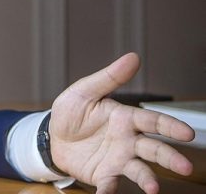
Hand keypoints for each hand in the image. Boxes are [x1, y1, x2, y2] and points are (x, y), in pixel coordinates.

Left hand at [48, 53, 194, 193]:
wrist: (51, 136)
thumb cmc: (71, 113)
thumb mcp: (84, 91)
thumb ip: (109, 78)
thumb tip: (132, 57)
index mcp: (126, 118)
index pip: (153, 121)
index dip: (170, 126)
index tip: (187, 133)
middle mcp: (128, 141)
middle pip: (154, 149)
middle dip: (170, 157)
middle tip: (185, 167)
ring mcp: (118, 159)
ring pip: (139, 169)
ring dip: (147, 179)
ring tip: (153, 188)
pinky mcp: (104, 175)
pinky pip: (110, 185)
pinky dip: (110, 192)